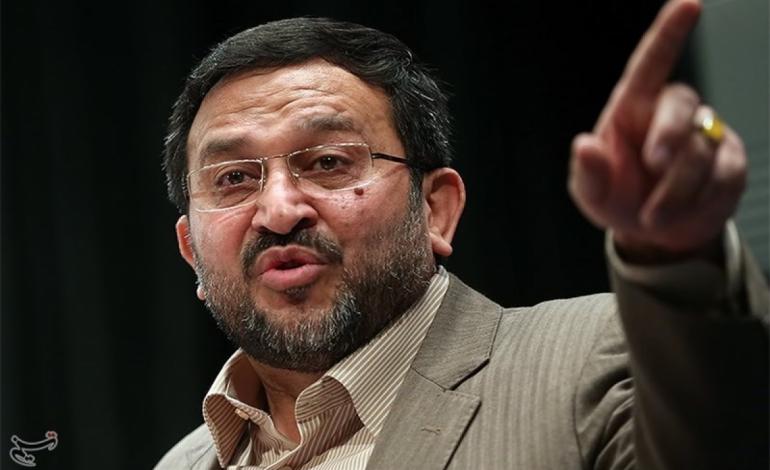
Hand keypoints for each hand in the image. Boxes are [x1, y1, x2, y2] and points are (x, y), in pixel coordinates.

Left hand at [568, 0, 746, 261]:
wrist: (655, 233)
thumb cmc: (619, 199)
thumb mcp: (592, 194)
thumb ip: (588, 172)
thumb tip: (583, 145)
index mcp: (632, 108)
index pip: (651, 63)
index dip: (669, 32)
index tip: (688, 4)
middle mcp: (670, 113)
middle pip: (680, 103)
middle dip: (669, 134)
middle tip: (655, 163)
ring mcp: (704, 134)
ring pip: (701, 148)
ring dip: (674, 189)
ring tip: (652, 214)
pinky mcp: (729, 161)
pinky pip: (722, 174)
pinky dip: (696, 201)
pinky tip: (678, 213)